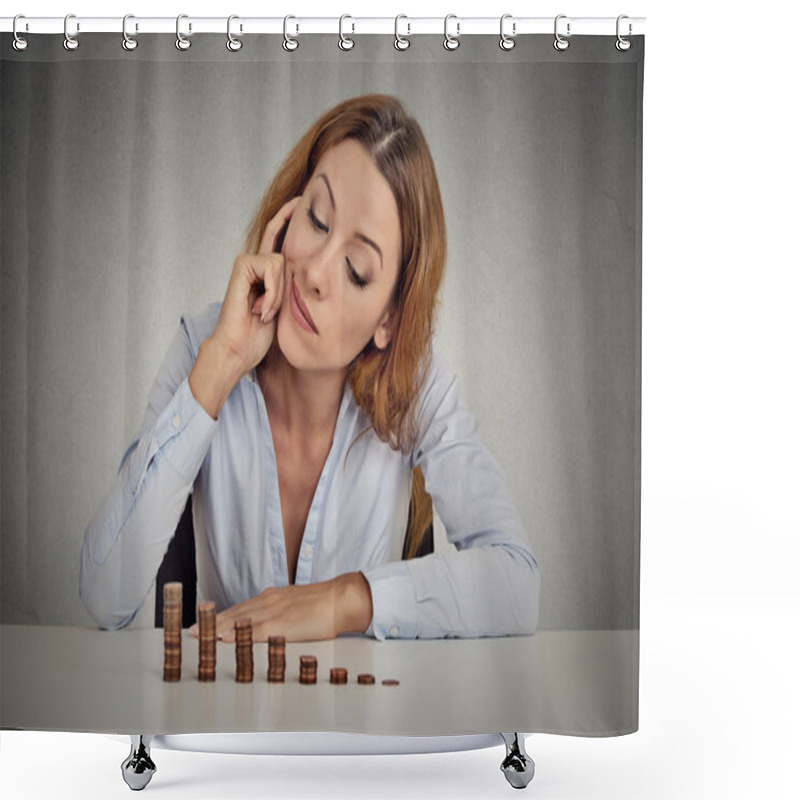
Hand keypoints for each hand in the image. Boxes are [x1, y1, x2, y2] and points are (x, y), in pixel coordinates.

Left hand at [189, 573, 373, 642]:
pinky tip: (227, 640)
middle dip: (211, 623)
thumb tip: (268, 621)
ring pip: (240, 621)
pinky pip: (257, 631)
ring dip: (218, 629)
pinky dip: (239, 635)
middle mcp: (269, 601)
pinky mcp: (283, 623)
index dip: (219, 617)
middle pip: (234, 614)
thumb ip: (280, 610)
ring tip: (199, 637)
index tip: (201, 623)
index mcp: (273, 597)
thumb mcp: (296, 603)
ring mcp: (275, 611)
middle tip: (189, 633)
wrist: (342, 598)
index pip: (240, 608)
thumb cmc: (324, 604)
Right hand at [213, 195, 301, 375]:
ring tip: (267, 311)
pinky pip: (272, 267)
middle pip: (281, 240)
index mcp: (265, 271)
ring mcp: (247, 263)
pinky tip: (261, 309)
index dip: (289, 220)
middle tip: (300, 208)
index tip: (301, 202)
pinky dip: (272, 291)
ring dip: (280, 292)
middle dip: (288, 226)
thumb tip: (314, 273)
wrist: (238, 349)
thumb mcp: (285, 308)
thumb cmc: (259, 335)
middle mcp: (255, 263)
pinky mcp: (242, 265)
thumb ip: (293, 286)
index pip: (280, 239)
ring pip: (282, 262)